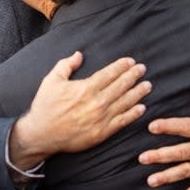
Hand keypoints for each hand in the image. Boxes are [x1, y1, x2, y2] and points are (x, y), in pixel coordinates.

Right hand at [9, 52, 151, 169]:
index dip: (122, 66)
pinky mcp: (102, 132)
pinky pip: (122, 122)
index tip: (131, 61)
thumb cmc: (45, 106)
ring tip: (148, 85)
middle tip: (143, 69)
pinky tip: (142, 108)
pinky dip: (133, 114)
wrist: (41, 135)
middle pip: (121, 86)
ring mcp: (101, 118)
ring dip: (138, 93)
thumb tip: (79, 54)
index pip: (109, 74)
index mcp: (86, 88)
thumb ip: (66, 65)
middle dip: (133, 76)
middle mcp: (97, 102)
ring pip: (125, 103)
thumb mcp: (51, 80)